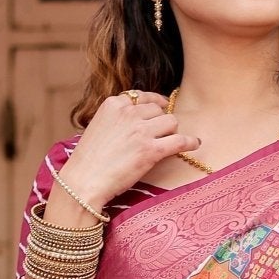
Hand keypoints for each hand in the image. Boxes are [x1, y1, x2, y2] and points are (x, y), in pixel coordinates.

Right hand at [59, 92, 201, 212]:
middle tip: (160, 135)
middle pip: (159, 110)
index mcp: (114, 104)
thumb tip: (136, 119)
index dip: (154, 105)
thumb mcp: (98, 127)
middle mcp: (128, 113)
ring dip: (172, 132)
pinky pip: (179, 140)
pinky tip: (194, 144)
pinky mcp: (150, 150)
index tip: (160, 110)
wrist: (83, 181)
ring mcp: (140, 131)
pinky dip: (189, 142)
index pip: (142, 97)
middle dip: (161, 122)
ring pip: (171, 122)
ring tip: (171, 143)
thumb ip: (117, 119)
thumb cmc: (88, 161)